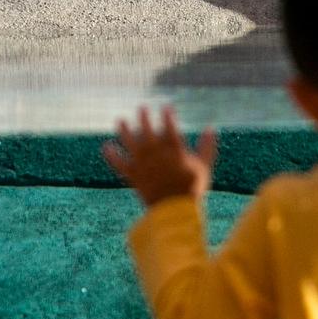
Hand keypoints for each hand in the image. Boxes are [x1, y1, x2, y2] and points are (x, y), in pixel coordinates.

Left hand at [103, 106, 217, 207]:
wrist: (175, 212)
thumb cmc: (192, 189)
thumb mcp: (204, 167)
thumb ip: (207, 147)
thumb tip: (211, 128)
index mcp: (174, 152)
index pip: (170, 128)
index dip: (168, 116)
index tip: (166, 106)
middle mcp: (156, 155)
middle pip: (147, 132)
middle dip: (144, 118)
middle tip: (141, 107)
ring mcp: (143, 165)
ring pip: (131, 144)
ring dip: (124, 131)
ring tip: (120, 120)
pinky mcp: (134, 176)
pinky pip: (120, 164)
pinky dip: (112, 156)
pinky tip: (106, 147)